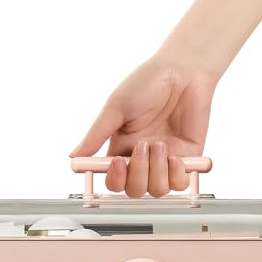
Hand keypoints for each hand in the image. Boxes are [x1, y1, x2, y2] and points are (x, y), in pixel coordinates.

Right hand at [70, 56, 215, 196]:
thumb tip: (73, 157)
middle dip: (138, 173)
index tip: (117, 163)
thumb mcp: (116, 107)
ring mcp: (165, 162)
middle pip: (134, 190)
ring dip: (157, 170)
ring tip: (160, 144)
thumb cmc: (148, 83)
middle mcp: (142, 160)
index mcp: (122, 149)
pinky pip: (180, 184)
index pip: (114, 181)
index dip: (114, 179)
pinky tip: (176, 157)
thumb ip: (96, 135)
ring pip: (156, 190)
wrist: (184, 71)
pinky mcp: (188, 160)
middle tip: (144, 145)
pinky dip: (177, 175)